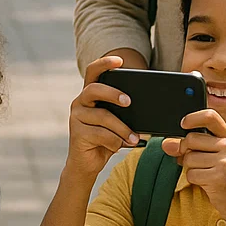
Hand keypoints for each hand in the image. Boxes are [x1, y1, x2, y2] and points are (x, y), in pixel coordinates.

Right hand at [65, 56, 140, 179]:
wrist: (87, 165)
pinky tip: (121, 146)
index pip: (93, 72)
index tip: (120, 60)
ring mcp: (76, 118)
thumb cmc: (105, 140)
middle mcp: (80, 103)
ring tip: (135, 138)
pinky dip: (116, 142)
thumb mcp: (117, 122)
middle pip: (94, 89)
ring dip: (122, 128)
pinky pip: (102, 135)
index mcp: (90, 95)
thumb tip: (149, 107)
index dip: (104, 63)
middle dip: (113, 93)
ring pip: (103, 117)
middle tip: (129, 102)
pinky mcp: (77, 134)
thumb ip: (124, 112)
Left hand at [161, 109, 225, 220]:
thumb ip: (193, 147)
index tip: (183, 124)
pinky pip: (191, 174)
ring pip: (188, 158)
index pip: (210, 116)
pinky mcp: (219, 177)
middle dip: (186, 152)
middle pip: (190, 139)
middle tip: (198, 163)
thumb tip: (166, 143)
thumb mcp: (216, 158)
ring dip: (191, 169)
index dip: (193, 117)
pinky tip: (209, 184)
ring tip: (208, 175)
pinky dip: (195, 180)